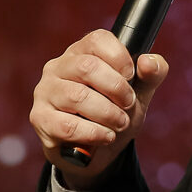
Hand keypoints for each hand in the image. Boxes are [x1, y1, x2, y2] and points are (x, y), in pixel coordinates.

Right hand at [30, 29, 168, 189]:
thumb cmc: (114, 113)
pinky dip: (93, 132)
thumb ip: (151, 74)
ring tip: (120, 123)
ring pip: (77, 97)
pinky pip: (67, 125)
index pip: (97, 40)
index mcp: (81, 52)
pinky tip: (105, 136)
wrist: (96, 152)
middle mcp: (58, 66)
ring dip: (107, 113)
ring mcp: (46, 91)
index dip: (120, 57)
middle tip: (129, 104)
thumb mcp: (139, 93)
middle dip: (116, 89)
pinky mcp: (40, 118)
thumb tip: (148, 62)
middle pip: (87, 68)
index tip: (131, 77)